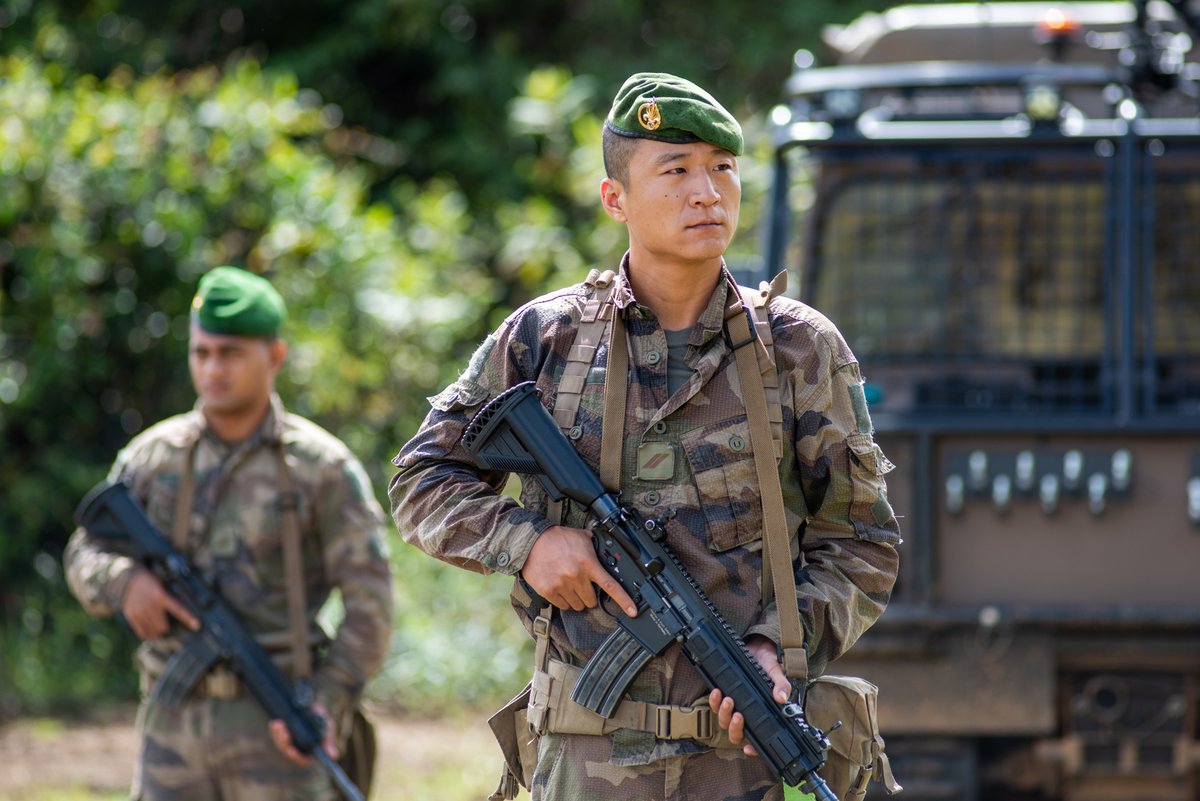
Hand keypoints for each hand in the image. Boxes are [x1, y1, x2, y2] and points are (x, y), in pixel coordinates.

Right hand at [120, 567, 199, 638]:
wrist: (130, 579)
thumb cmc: (151, 582)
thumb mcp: (163, 585)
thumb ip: (169, 598)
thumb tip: (181, 613)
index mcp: (161, 596)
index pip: (178, 609)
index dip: (188, 618)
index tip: (197, 625)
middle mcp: (150, 605)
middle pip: (163, 627)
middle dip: (167, 627)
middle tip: (167, 624)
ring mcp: (140, 612)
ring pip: (153, 631)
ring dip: (157, 631)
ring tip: (157, 625)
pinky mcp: (131, 616)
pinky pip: (142, 632)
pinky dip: (148, 633)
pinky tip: (150, 629)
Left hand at [269, 703, 336, 766]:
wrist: (311, 705)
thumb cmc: (321, 719)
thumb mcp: (327, 728)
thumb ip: (328, 742)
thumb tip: (334, 756)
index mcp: (309, 751)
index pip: (302, 760)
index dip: (296, 757)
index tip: (291, 750)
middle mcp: (297, 749)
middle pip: (287, 751)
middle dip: (284, 743)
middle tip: (285, 733)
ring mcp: (288, 741)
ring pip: (280, 743)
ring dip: (278, 735)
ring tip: (279, 724)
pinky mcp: (280, 734)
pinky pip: (274, 735)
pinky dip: (274, 730)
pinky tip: (274, 723)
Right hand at [520, 525, 637, 616]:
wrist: (532, 541)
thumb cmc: (557, 538)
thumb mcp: (582, 537)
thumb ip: (596, 546)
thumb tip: (607, 551)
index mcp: (588, 563)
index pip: (610, 585)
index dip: (624, 600)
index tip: (632, 611)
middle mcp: (576, 576)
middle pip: (591, 601)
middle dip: (589, 596)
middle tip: (582, 585)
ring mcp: (562, 585)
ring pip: (577, 605)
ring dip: (576, 599)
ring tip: (569, 585)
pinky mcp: (549, 591)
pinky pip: (563, 606)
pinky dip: (564, 600)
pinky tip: (560, 588)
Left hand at [709, 635, 790, 755]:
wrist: (757, 649)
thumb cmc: (768, 665)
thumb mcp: (777, 674)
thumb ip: (781, 685)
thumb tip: (781, 698)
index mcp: (762, 715)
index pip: (758, 739)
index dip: (753, 749)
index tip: (749, 749)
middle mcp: (747, 715)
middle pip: (736, 734)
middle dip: (735, 728)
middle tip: (739, 715)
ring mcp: (734, 707)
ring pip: (724, 722)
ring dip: (724, 713)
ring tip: (728, 699)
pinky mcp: (723, 695)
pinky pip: (715, 705)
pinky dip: (714, 701)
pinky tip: (717, 692)